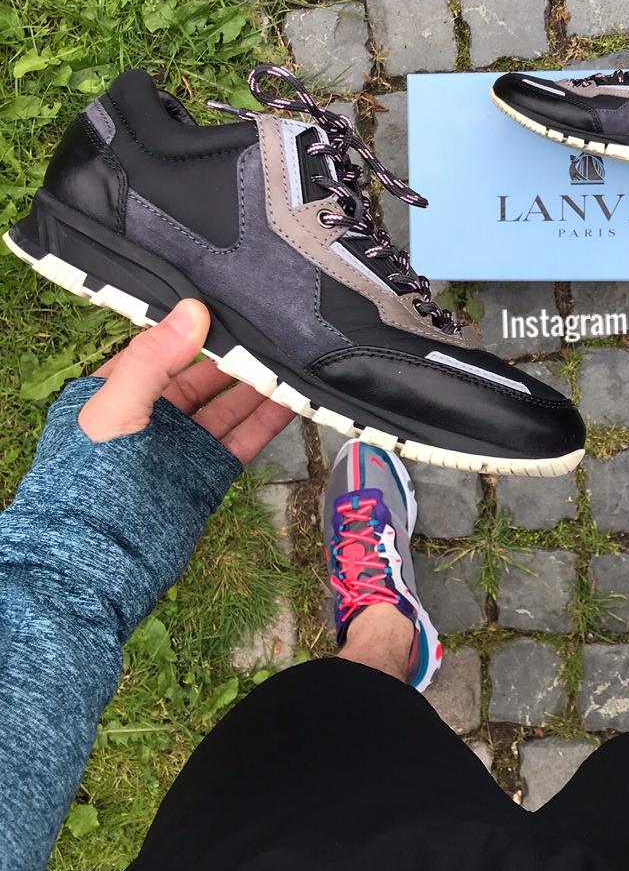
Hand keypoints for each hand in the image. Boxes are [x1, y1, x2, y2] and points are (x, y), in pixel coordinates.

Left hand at [78, 299, 295, 462]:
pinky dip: (268, 420)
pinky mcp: (208, 470)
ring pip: (229, 406)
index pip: (163, 348)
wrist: (101, 563)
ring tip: (293, 361)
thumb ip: (153, 361)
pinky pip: (243, 438)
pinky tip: (292, 400)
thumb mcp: (115, 410)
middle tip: (273, 333)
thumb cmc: (92, 481)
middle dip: (235, 357)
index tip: (232, 307)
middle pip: (203, 376)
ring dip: (258, 386)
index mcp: (119, 392)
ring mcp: (184, 444)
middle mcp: (155, 415)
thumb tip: (194, 310)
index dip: (195, 329)